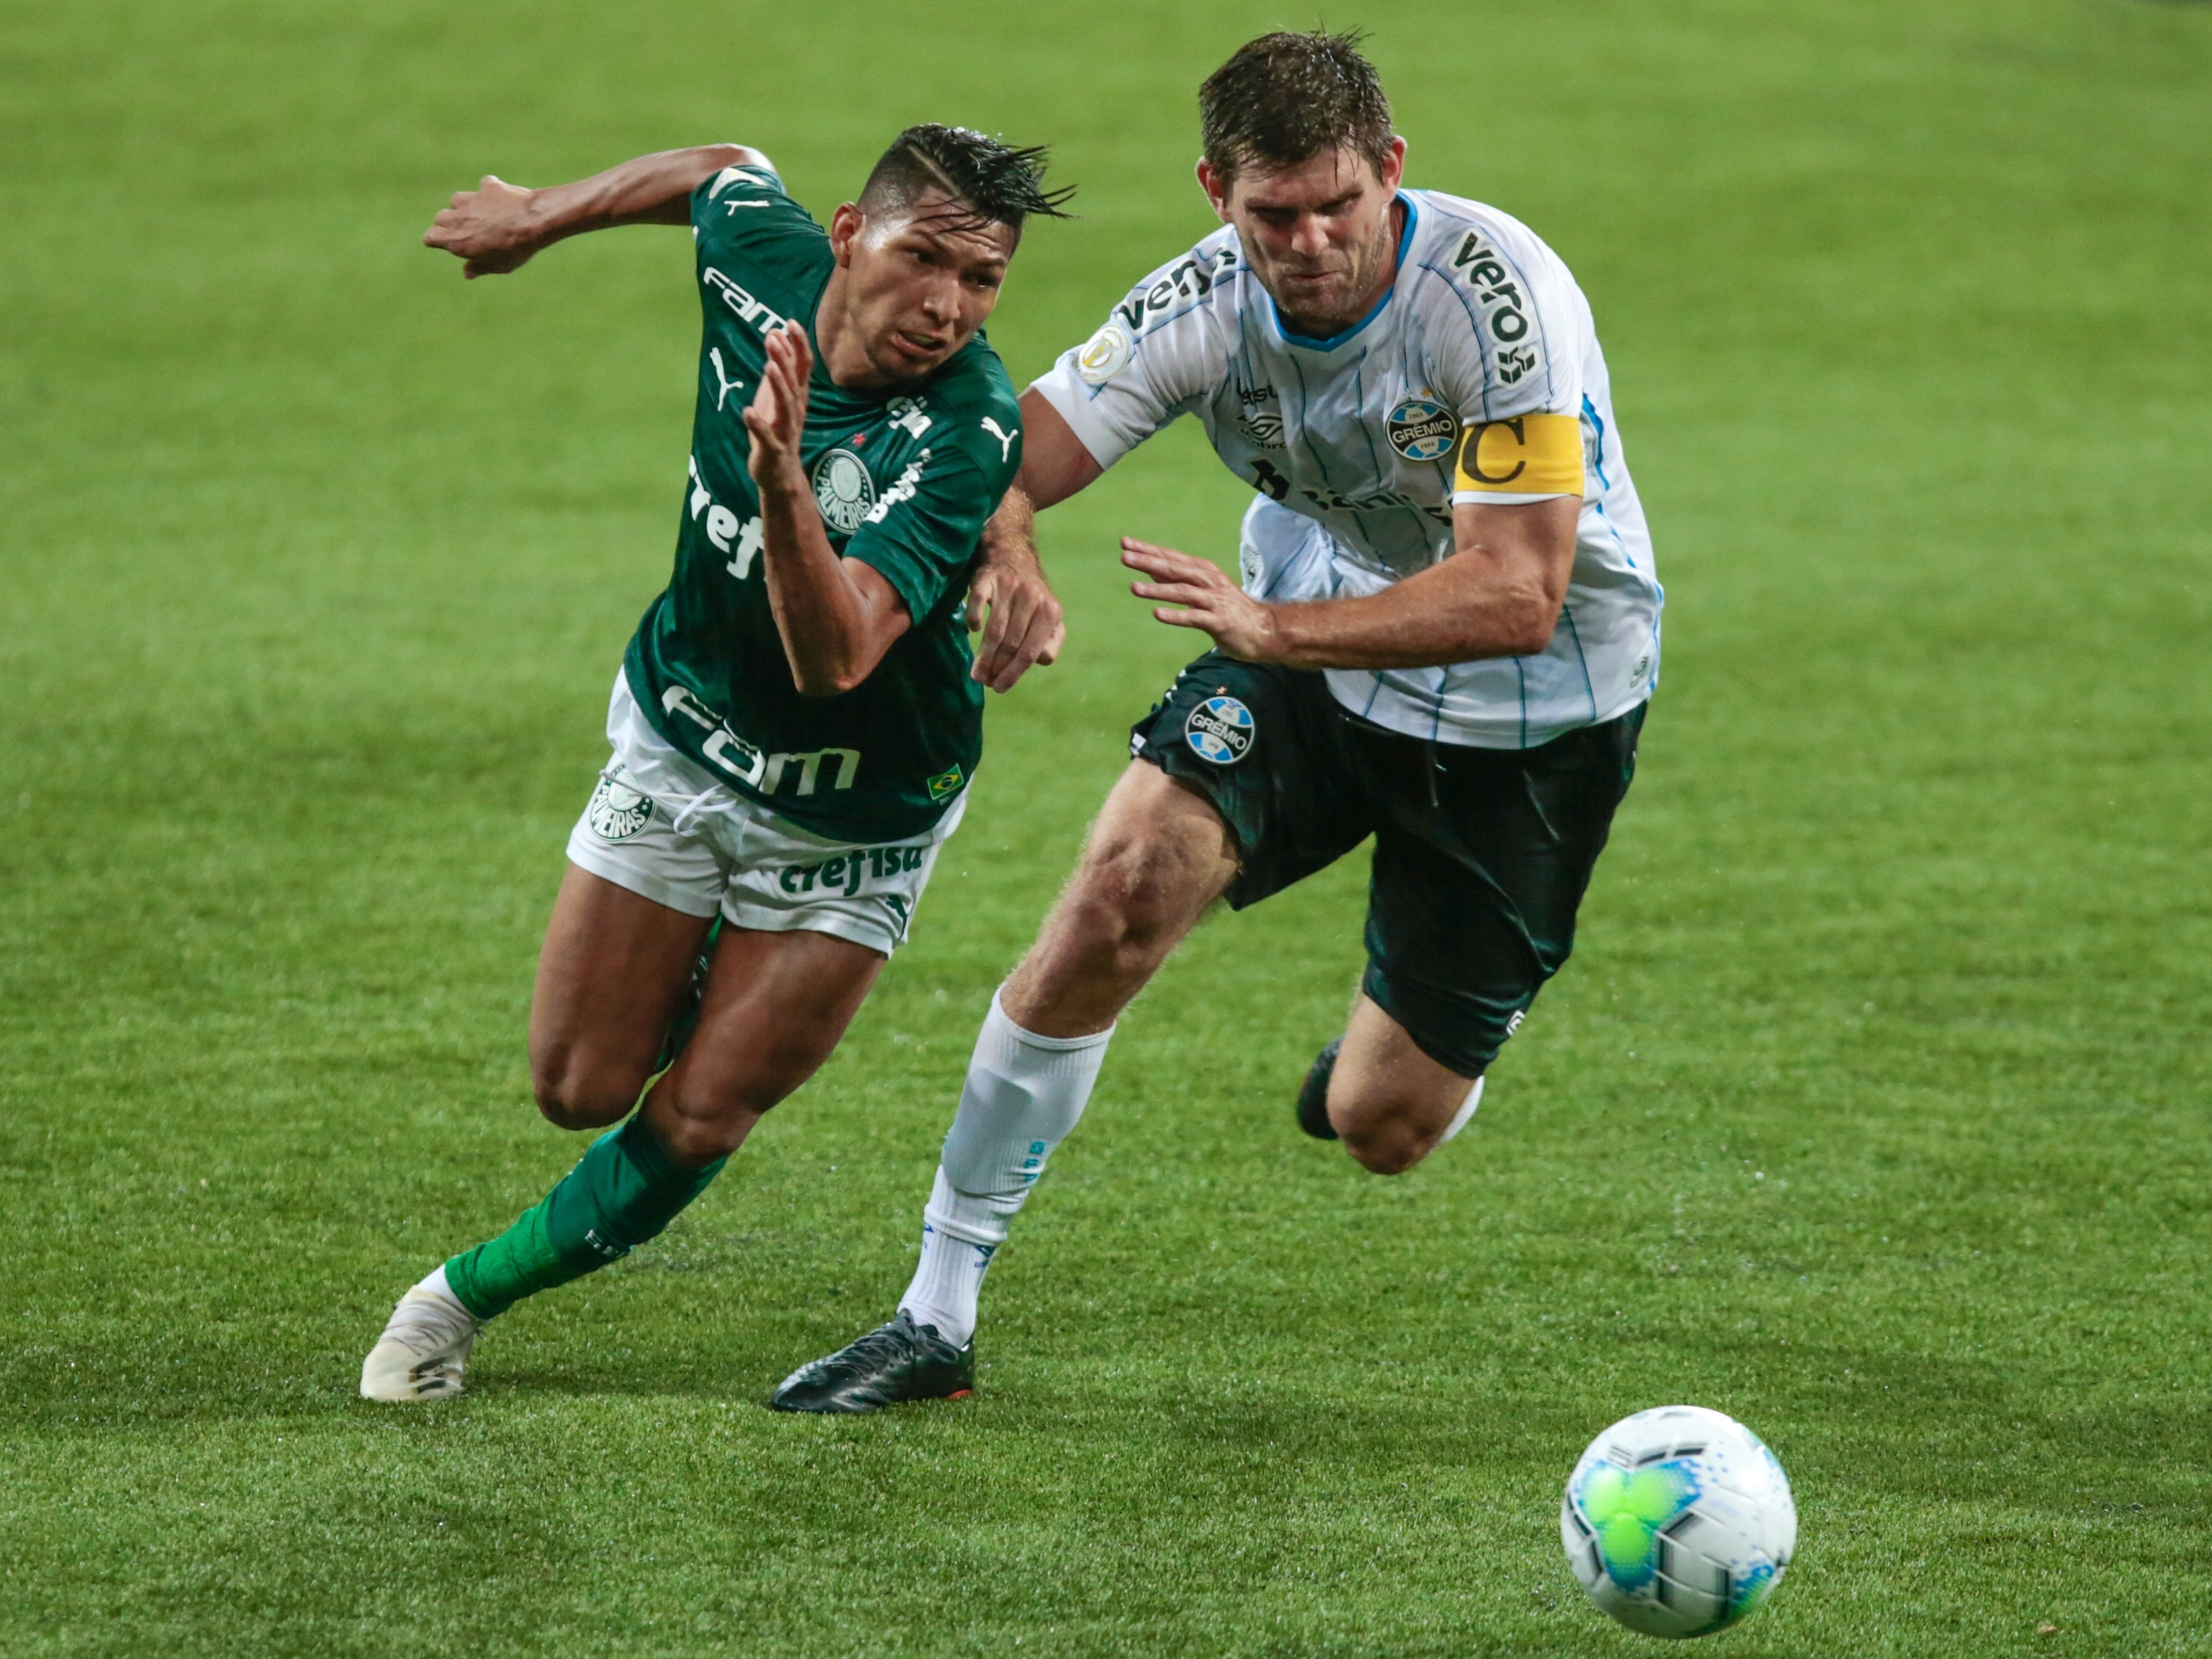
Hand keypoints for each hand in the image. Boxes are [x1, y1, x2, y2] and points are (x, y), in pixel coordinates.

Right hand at [423, 176, 547, 277]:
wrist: (533, 221)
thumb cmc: (515, 249)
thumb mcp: (498, 266)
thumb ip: (479, 267)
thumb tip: (467, 273)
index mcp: (456, 240)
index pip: (430, 237)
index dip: (436, 240)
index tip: (446, 243)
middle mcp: (458, 218)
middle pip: (440, 217)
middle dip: (449, 223)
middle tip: (467, 231)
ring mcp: (472, 200)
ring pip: (456, 199)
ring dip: (464, 206)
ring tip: (481, 214)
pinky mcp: (487, 187)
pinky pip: (483, 186)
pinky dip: (489, 192)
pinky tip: (501, 199)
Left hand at [743, 322, 812, 492]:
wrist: (781, 473)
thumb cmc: (777, 429)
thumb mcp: (777, 395)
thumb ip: (779, 367)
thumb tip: (776, 333)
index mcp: (798, 397)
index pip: (803, 367)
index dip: (799, 345)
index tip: (790, 322)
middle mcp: (796, 411)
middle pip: (794, 382)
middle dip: (784, 360)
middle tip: (773, 337)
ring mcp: (786, 431)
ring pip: (786, 406)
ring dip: (778, 386)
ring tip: (768, 366)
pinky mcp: (773, 450)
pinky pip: (767, 436)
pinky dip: (758, 424)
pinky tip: (748, 412)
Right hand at [967, 549, 1064, 692]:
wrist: (1015, 557)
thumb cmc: (1033, 599)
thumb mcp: (1050, 619)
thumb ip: (1050, 642)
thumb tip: (1038, 661)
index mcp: (1050, 611)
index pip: (1031, 650)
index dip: (1014, 672)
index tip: (1000, 687)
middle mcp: (1032, 597)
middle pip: (1012, 643)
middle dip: (996, 667)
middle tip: (984, 682)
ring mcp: (1009, 587)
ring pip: (995, 629)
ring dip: (984, 655)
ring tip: (976, 673)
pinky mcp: (987, 578)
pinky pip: (978, 601)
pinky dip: (974, 618)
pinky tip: (972, 630)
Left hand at [1122, 538, 1278, 660]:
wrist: (1264, 630)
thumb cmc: (1229, 611)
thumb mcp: (1203, 591)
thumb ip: (1178, 581)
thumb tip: (1151, 570)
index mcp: (1203, 572)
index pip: (1171, 557)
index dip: (1148, 550)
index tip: (1125, 543)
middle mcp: (1208, 582)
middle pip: (1175, 569)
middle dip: (1148, 562)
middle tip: (1124, 556)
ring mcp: (1215, 601)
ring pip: (1183, 592)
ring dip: (1157, 589)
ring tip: (1133, 588)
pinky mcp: (1220, 622)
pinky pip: (1195, 618)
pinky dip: (1176, 615)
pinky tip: (1157, 614)